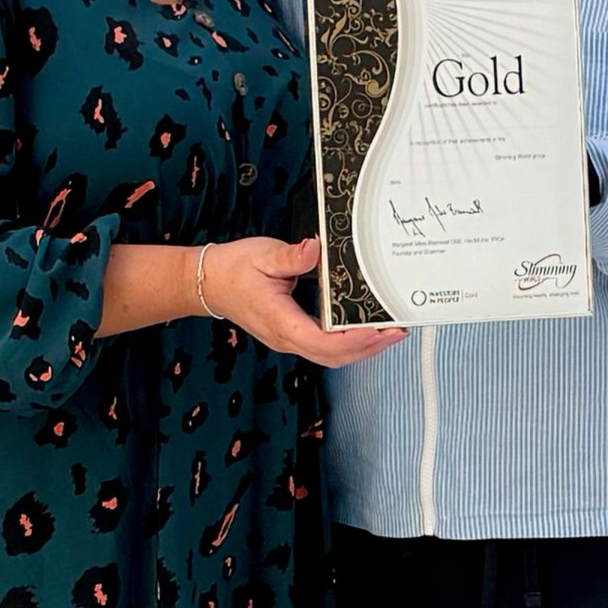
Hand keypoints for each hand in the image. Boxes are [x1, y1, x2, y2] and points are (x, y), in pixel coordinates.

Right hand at [199, 237, 408, 367]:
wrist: (210, 283)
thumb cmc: (234, 269)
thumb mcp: (263, 254)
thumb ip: (291, 256)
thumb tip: (315, 249)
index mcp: (280, 321)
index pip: (322, 342)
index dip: (353, 340)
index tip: (378, 331)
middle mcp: (286, 338)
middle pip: (333, 357)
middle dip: (369, 348)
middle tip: (397, 332)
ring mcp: (289, 340)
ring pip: (331, 357)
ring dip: (363, 349)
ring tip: (389, 334)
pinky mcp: (292, 336)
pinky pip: (325, 349)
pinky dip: (349, 345)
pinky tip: (365, 332)